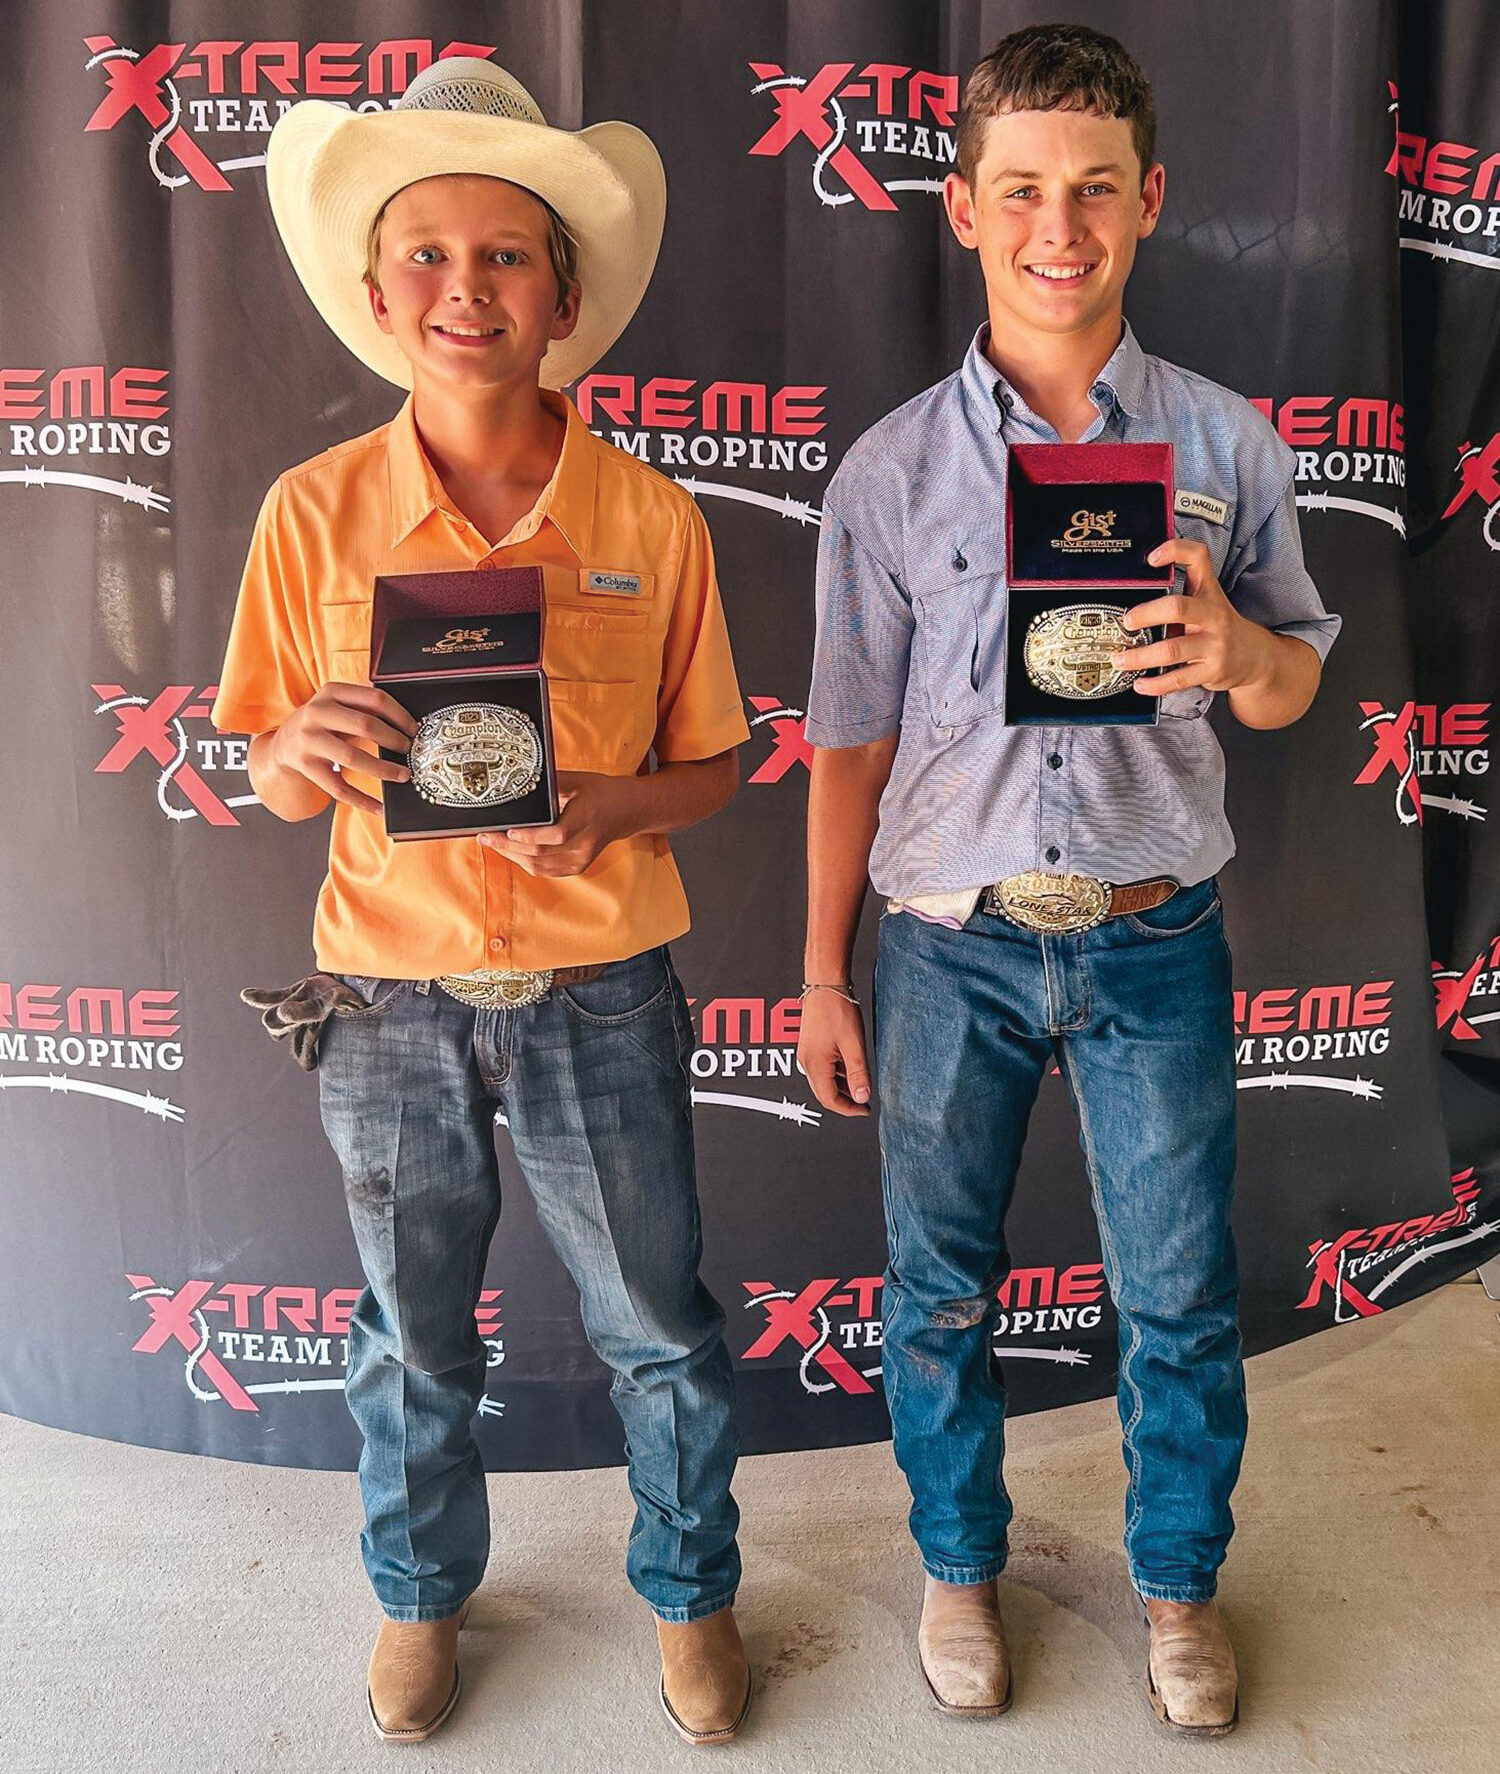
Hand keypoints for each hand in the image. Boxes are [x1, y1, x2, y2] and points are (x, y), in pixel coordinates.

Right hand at [269, 683, 414, 814]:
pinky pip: (339, 787)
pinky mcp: (305, 766)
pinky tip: (380, 807)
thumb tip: (407, 725)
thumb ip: (364, 707)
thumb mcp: (337, 706)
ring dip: (384, 769)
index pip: (374, 699)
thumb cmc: (322, 725)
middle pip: (365, 725)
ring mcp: (308, 740)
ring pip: (353, 757)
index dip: (400, 715)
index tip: (414, 729)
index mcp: (331, 692)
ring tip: (403, 775)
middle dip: (394, 740)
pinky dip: (362, 800)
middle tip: (409, 750)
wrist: (282, 746)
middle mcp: (316, 713)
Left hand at [477, 771, 637, 876]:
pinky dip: (523, 861)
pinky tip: (509, 850)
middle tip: (485, 835)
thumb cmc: (600, 792)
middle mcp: (585, 842)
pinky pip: (544, 870)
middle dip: (508, 845)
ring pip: (539, 865)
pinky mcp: (577, 867)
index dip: (530, 836)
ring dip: (512, 855)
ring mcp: (581, 859)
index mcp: (587, 816)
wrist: (626, 812)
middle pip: (541, 853)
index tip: (507, 829)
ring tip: (491, 842)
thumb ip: (549, 782)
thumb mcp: (577, 779)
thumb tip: (516, 779)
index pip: (557, 834)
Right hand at [796, 987, 872, 1117]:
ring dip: (841, 1088)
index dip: (848, 1109)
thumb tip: (862, 1097)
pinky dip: (836, 1075)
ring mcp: (806, 1054)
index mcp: (815, 1065)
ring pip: (823, 1082)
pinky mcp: (809, 1046)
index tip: (864, 1109)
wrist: (824, 986)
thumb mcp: (854, 1045)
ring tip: (861, 1086)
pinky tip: (850, 1069)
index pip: (830, 1099)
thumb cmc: (837, 1010)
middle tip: (864, 1103)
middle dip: (845, 1101)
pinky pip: (822, 1069)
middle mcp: (807, 1062)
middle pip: (824, 1093)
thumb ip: (858, 1074)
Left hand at [1114, 538, 1275, 696]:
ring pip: (1172, 649)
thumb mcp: (1207, 601)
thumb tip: (1134, 590)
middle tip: (1127, 622)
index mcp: (1208, 592)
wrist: (1255, 657)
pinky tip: (1140, 683)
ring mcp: (1214, 644)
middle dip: (1146, 615)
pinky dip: (1155, 684)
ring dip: (1140, 657)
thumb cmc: (1220, 626)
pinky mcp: (1212, 670)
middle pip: (1177, 607)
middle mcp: (1213, 615)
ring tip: (1120, 659)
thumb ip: (1180, 592)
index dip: (1175, 551)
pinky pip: (1178, 679)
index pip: (1198, 558)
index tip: (1151, 558)